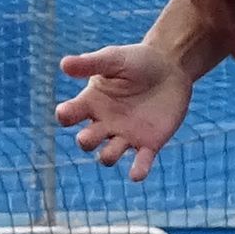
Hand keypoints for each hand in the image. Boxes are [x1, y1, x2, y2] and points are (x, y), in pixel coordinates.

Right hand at [55, 42, 194, 183]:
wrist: (171, 67)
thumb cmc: (138, 60)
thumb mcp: (114, 58)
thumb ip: (91, 63)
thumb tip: (63, 64)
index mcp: (91, 103)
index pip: (70, 115)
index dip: (65, 116)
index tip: (65, 113)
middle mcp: (104, 123)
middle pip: (86, 141)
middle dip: (85, 141)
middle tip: (88, 137)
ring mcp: (126, 135)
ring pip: (108, 156)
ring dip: (107, 156)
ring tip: (113, 149)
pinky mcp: (149, 143)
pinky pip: (140, 163)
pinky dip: (138, 171)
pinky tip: (137, 175)